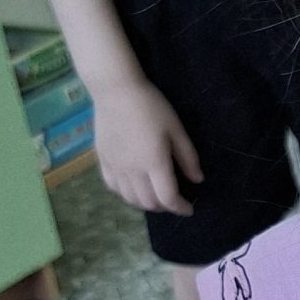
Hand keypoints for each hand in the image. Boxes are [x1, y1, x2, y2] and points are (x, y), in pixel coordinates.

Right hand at [90, 75, 203, 217]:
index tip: (189, 208)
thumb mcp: (176, 129)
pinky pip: (113, 187)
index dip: (180, 207)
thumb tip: (197, 180)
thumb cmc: (151, 106)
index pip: (168, 198)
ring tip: (155, 197)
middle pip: (148, 203)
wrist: (115, 90)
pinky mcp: (102, 160)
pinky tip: (133, 188)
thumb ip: (187, 157)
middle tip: (174, 200)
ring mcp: (115, 167)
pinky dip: (126, 194)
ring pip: (129, 198)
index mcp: (154, 163)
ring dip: (145, 204)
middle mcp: (132, 171)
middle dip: (164, 207)